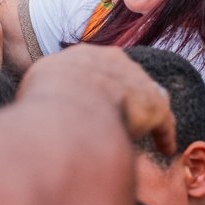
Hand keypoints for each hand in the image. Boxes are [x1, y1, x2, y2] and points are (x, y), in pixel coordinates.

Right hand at [19, 44, 175, 155]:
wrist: (71, 108)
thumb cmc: (45, 99)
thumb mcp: (38, 84)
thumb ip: (49, 87)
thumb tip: (43, 102)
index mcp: (85, 55)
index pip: (95, 66)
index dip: (94, 84)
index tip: (92, 98)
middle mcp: (114, 61)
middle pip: (122, 77)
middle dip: (121, 92)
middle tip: (117, 113)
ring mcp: (136, 81)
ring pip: (145, 96)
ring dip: (143, 112)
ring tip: (142, 130)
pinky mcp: (154, 105)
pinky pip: (164, 121)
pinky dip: (164, 134)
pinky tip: (166, 148)